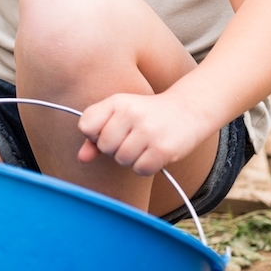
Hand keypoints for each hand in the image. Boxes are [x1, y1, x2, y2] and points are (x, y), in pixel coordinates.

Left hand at [76, 91, 211, 175]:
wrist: (188, 110)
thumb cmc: (147, 115)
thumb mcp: (120, 115)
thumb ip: (96, 136)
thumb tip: (81, 159)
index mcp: (116, 102)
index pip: (86, 126)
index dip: (94, 135)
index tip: (108, 132)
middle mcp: (131, 114)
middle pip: (104, 147)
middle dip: (115, 149)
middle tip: (131, 139)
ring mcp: (148, 131)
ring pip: (122, 160)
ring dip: (131, 158)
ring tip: (144, 145)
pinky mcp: (163, 149)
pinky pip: (140, 169)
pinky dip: (145, 166)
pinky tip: (153, 153)